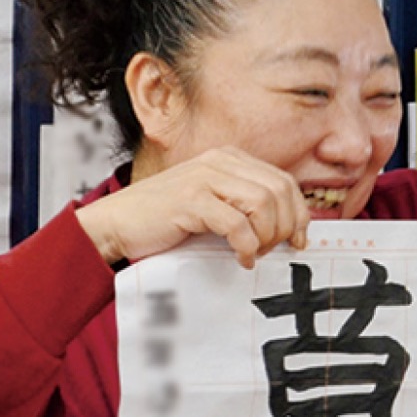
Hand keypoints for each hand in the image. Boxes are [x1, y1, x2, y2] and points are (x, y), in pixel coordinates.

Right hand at [75, 146, 309, 267]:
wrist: (117, 223)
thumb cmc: (167, 220)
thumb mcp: (213, 204)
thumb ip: (244, 205)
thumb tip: (289, 228)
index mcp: (230, 158)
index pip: (284, 181)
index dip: (299, 212)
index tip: (298, 240)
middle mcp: (220, 161)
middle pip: (280, 190)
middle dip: (286, 226)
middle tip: (273, 250)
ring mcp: (204, 177)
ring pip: (263, 203)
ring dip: (266, 236)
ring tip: (254, 253)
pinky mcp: (191, 199)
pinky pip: (237, 223)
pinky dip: (246, 245)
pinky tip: (241, 258)